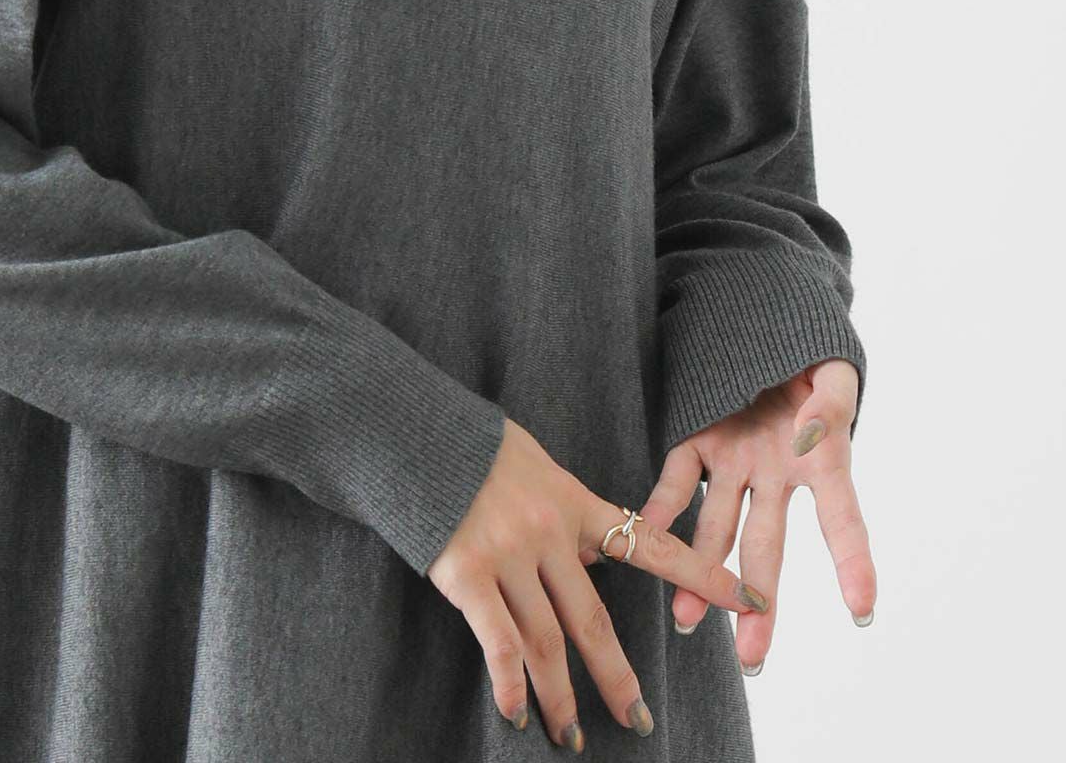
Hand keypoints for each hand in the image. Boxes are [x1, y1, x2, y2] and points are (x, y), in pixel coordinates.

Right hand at [426, 415, 772, 747]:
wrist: (413, 431)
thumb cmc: (473, 449)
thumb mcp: (536, 466)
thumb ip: (566, 513)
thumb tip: (590, 555)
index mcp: (573, 502)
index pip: (649, 544)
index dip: (701, 575)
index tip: (750, 600)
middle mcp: (547, 533)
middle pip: (592, 620)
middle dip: (617, 678)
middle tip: (638, 720)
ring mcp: (506, 554)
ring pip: (545, 642)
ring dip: (561, 699)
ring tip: (572, 738)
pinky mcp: (465, 572)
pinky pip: (496, 641)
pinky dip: (510, 684)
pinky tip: (518, 714)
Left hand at [637, 358, 876, 673]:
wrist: (768, 329)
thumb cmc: (812, 357)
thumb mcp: (834, 370)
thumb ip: (832, 401)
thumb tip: (817, 431)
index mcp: (820, 460)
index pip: (842, 519)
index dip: (853, 563)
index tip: (862, 611)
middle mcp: (775, 474)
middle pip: (768, 547)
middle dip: (760, 604)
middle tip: (753, 656)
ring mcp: (735, 463)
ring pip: (718, 529)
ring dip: (701, 574)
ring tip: (688, 621)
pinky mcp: (699, 442)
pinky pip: (677, 481)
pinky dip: (658, 510)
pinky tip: (640, 539)